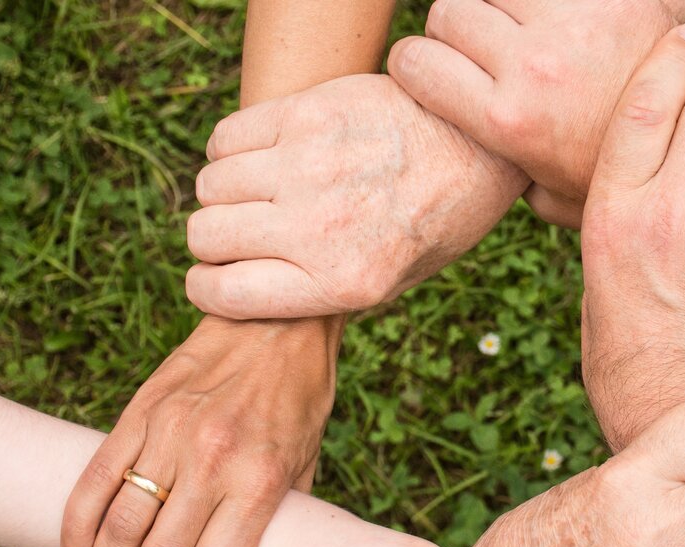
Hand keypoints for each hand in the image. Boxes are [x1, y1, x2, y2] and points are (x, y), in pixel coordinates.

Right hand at [60, 315, 341, 546]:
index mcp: (259, 481)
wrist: (277, 322)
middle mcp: (212, 461)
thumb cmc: (299, 398)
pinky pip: (94, 480)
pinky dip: (76, 528)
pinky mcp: (140, 411)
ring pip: (118, 527)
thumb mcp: (306, 462)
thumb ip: (278, 516)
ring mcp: (170, 434)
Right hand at [185, 73, 527, 318]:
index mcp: (343, 282)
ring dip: (224, 193)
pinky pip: (226, 137)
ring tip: (258, 192)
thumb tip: (244, 293)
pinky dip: (231, 150)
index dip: (207, 288)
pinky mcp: (308, 113)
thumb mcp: (392, 283)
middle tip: (242, 232)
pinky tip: (263, 156)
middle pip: (206, 236)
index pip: (224, 294)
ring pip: (210, 185)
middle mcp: (320, 228)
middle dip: (214, 240)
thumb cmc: (435, 220)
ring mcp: (310, 166)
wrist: (478, 146)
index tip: (214, 278)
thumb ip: (320, 293)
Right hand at [388, 0, 684, 226]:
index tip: (429, 71)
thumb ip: (504, 178)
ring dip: (496, 4)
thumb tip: (471, 174)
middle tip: (479, 51)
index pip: (414, 62)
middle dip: (454, 30)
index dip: (414, 63)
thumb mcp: (552, 196)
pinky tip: (551, 18)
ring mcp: (569, 24)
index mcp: (506, 120)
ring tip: (517, 30)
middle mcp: (530, 67)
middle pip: (449, 12)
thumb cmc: (617, 175)